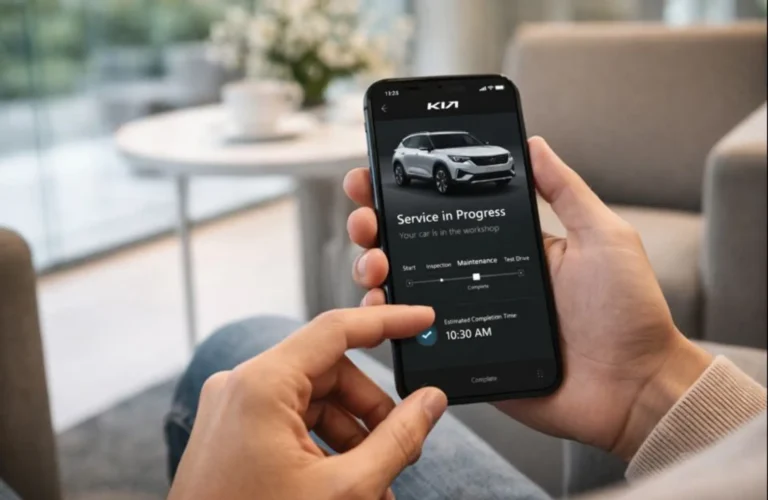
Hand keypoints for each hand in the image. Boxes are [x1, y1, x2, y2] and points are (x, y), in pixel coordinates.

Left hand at [169, 306, 447, 499]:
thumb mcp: (345, 489)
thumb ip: (397, 439)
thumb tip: (430, 402)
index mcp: (261, 385)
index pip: (336, 329)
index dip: (387, 321)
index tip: (421, 320)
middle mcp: (240, 386)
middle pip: (328, 371)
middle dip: (371, 407)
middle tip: (403, 443)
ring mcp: (231, 410)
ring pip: (312, 399)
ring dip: (352, 434)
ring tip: (378, 479)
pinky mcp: (230, 432)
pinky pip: (290, 421)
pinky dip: (324, 444)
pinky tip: (347, 481)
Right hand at [344, 137, 711, 459]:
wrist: (634, 388)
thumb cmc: (628, 312)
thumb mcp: (602, 237)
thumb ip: (565, 190)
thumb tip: (534, 142)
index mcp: (508, 246)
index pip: (447, 212)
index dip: (406, 193)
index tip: (375, 175)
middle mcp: (480, 276)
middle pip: (412, 246)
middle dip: (376, 225)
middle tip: (366, 217)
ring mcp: (467, 316)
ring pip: (404, 288)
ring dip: (375, 268)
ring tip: (375, 262)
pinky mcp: (464, 354)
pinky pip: (416, 336)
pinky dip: (388, 320)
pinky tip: (379, 304)